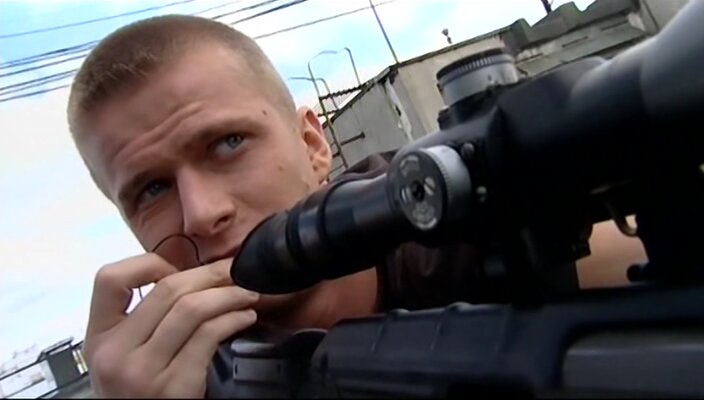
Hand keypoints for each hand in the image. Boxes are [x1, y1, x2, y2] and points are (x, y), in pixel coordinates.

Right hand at [83, 254, 259, 397]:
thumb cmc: (140, 391)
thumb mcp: (124, 355)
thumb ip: (143, 319)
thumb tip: (191, 275)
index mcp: (99, 337)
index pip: (109, 280)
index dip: (148, 264)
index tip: (177, 267)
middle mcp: (115, 353)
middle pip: (167, 291)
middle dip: (210, 274)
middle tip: (233, 271)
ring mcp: (144, 372)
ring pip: (192, 309)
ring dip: (229, 295)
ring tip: (246, 293)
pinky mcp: (175, 387)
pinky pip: (209, 336)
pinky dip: (234, 319)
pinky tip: (244, 317)